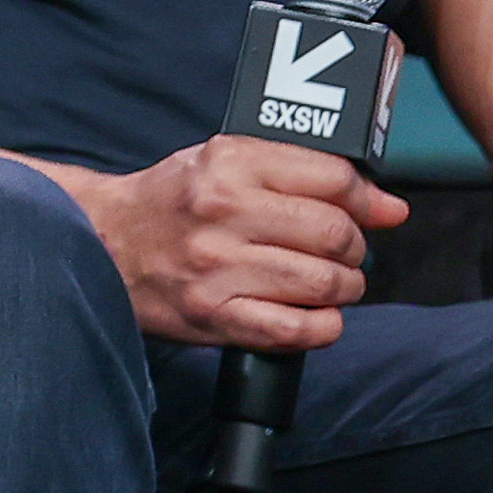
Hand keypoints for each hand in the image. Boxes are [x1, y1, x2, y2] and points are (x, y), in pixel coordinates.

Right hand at [54, 136, 407, 346]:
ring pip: (323, 283)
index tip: (376, 212)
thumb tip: (389, 207)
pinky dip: (323, 327)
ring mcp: (217, 268)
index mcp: (232, 164)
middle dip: (356, 248)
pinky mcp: (212, 315)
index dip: (368, 200)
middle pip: (335, 234)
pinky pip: (294, 330)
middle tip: (345, 252)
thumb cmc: (174, 202)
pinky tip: (318, 316)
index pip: (334, 179)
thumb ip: (307, 175)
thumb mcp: (231, 163)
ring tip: (332, 283)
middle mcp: (224, 214)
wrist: (103, 242)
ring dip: (345, 288)